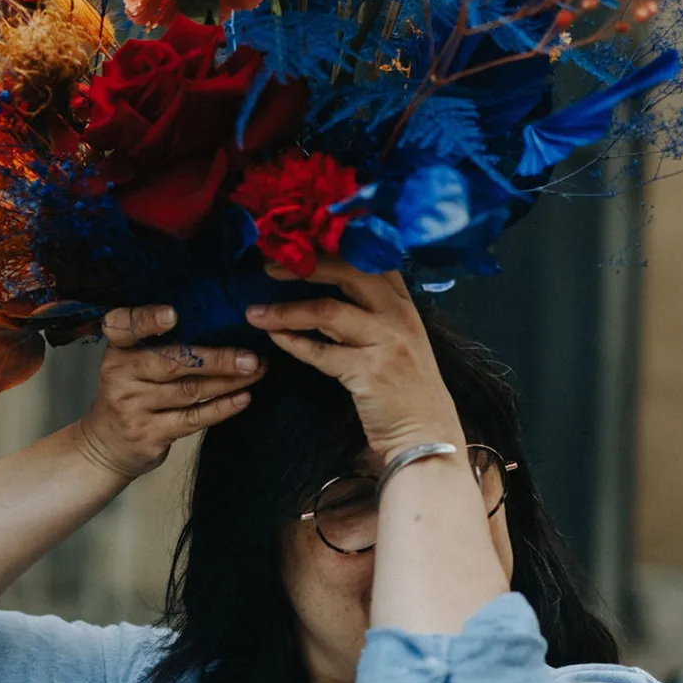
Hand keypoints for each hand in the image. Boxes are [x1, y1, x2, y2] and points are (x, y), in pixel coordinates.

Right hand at [74, 304, 266, 479]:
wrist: (105, 446)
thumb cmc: (130, 394)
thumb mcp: (129, 363)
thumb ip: (158, 344)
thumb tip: (218, 323)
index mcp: (117, 350)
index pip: (123, 327)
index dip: (147, 320)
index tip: (173, 314)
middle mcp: (121, 375)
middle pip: (171, 362)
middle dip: (216, 358)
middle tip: (250, 356)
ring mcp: (133, 407)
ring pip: (188, 390)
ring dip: (228, 381)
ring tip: (256, 372)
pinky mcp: (148, 434)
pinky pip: (192, 418)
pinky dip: (221, 408)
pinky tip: (243, 398)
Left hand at [246, 261, 463, 466]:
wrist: (427, 437)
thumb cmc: (408, 392)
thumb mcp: (399, 342)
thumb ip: (371, 316)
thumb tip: (324, 295)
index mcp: (405, 305)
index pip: (371, 260)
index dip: (333, 247)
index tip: (300, 245)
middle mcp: (399, 317)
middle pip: (349, 272)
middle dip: (305, 266)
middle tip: (269, 266)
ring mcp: (387, 343)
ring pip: (328, 311)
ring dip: (285, 310)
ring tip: (255, 312)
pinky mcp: (370, 372)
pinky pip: (321, 352)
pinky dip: (292, 342)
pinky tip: (274, 337)